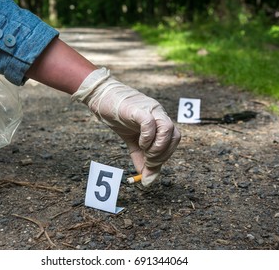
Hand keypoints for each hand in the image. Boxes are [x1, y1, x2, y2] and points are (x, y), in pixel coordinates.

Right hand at [72, 68, 180, 185]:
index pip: (174, 140)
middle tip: (149, 162)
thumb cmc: (119, 117)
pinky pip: (150, 123)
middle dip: (163, 154)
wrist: (103, 97)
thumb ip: (141, 159)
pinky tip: (139, 142)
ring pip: (168, 129)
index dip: (165, 155)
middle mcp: (159, 115)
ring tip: (144, 152)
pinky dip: (147, 137)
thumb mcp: (132, 142)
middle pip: (175, 136)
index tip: (151, 166)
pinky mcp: (138, 109)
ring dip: (158, 147)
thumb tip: (147, 181)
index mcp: (160, 122)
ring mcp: (150, 110)